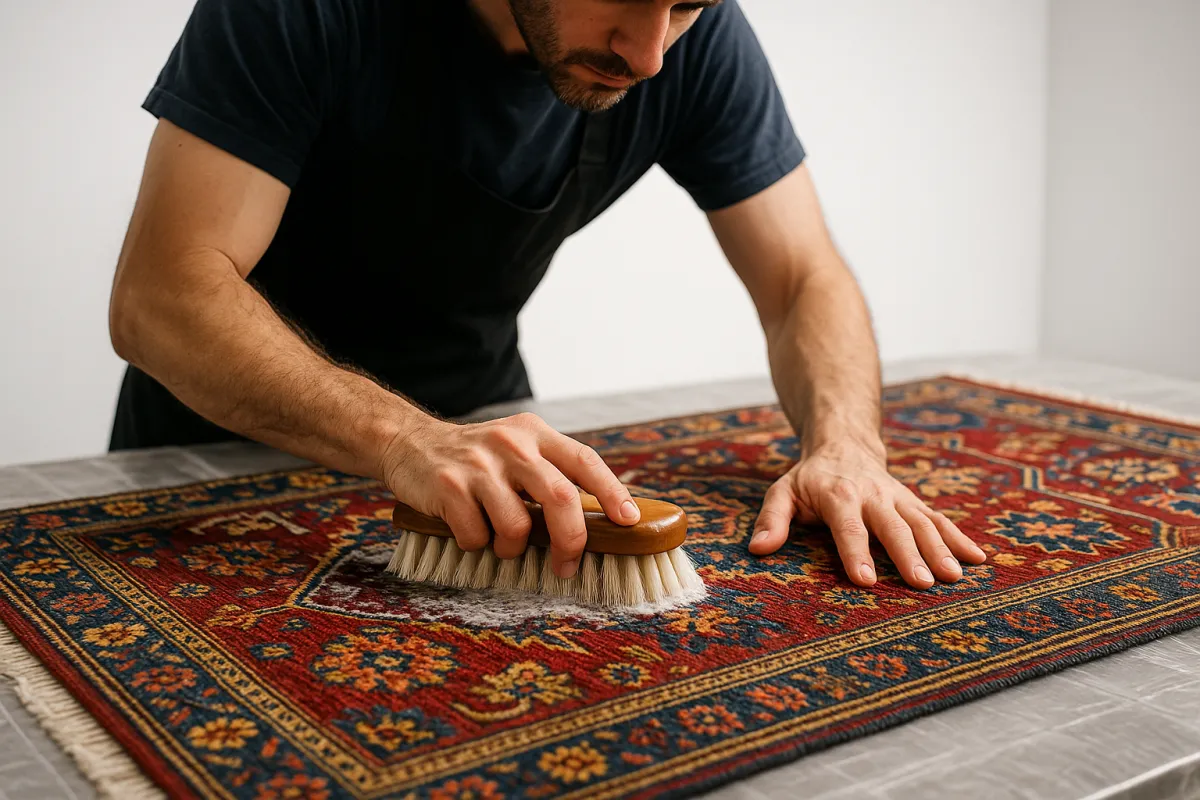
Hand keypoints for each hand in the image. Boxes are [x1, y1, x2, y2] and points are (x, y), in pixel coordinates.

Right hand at [380, 412, 639, 578]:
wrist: (409, 441)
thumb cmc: (477, 458)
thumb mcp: (517, 448)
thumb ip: (552, 473)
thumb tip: (602, 520)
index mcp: (536, 433)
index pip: (584, 460)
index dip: (612, 491)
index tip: (629, 521)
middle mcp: (511, 444)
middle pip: (560, 498)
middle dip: (570, 540)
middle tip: (567, 564)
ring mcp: (479, 464)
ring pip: (517, 526)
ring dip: (513, 549)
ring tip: (503, 543)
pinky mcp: (449, 486)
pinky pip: (477, 536)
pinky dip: (477, 546)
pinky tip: (469, 531)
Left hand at [747, 438, 986, 588]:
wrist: (844, 443)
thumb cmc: (810, 478)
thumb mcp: (783, 492)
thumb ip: (772, 519)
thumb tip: (757, 549)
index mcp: (838, 495)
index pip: (848, 527)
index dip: (855, 553)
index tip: (865, 581)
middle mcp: (873, 496)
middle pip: (893, 527)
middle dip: (908, 555)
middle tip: (923, 584)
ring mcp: (898, 498)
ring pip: (923, 522)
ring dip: (940, 549)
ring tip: (954, 577)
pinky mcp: (914, 503)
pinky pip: (940, 519)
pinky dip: (960, 538)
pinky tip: (979, 558)